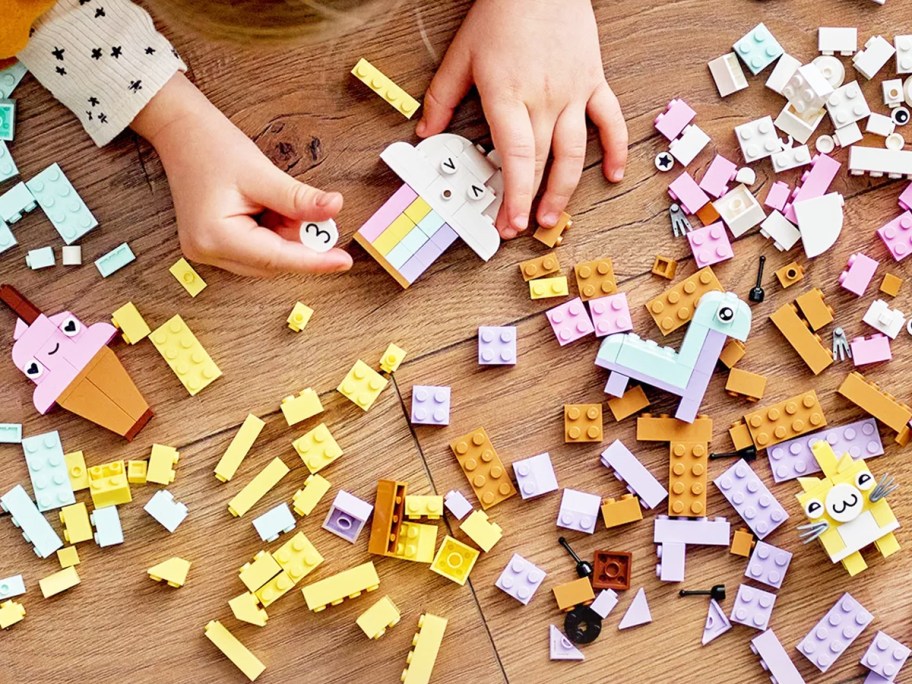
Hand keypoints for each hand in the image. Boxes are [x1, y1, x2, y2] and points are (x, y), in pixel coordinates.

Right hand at [132, 73, 351, 276]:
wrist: (180, 132)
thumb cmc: (213, 147)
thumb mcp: (262, 173)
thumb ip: (299, 199)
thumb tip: (335, 208)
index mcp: (215, 237)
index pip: (276, 258)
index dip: (314, 260)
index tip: (344, 261)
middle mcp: (207, 252)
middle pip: (271, 262)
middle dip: (299, 242)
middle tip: (318, 215)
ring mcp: (207, 251)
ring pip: (265, 259)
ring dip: (286, 237)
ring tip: (283, 203)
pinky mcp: (212, 244)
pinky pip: (255, 250)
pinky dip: (274, 234)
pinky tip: (273, 209)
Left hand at [417, 0, 627, 238]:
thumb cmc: (503, 12)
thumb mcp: (461, 54)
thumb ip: (442, 97)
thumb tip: (427, 130)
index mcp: (508, 94)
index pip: (515, 156)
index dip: (513, 194)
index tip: (509, 221)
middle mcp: (544, 99)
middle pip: (540, 162)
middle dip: (529, 201)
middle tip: (520, 227)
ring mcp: (573, 93)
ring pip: (574, 152)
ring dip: (564, 190)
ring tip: (553, 217)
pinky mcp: (593, 83)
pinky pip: (610, 121)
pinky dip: (615, 149)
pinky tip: (612, 175)